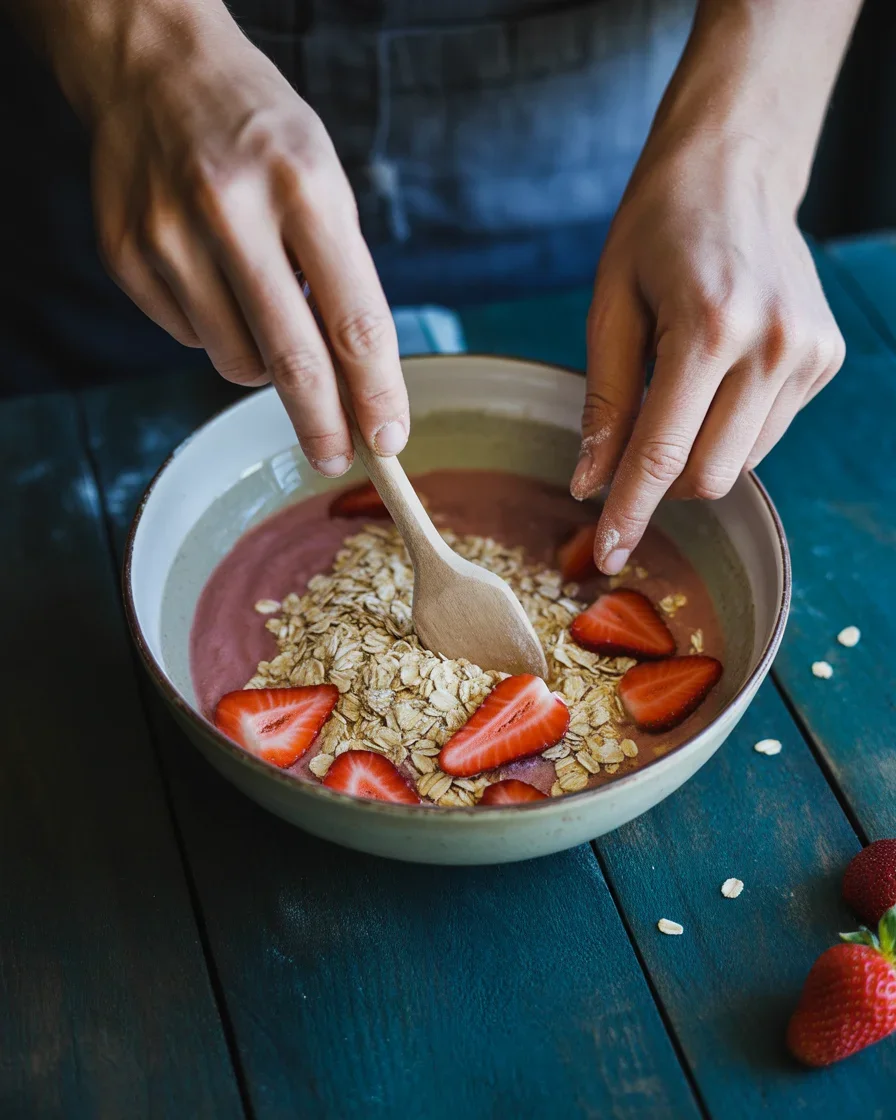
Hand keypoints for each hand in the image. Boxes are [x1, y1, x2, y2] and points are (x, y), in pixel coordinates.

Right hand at [91, 16, 407, 473]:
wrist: (152, 67)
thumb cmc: (261, 134)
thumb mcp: (323, 179)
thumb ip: (342, 277)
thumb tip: (357, 386)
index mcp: (302, 185)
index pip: (354, 320)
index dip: (377, 393)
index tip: (390, 439)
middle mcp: (231, 211)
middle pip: (292, 360)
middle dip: (323, 424)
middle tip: (335, 457)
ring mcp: (168, 236)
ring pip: (237, 361)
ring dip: (263, 361)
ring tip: (260, 299)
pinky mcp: (127, 257)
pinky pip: (189, 338)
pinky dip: (213, 327)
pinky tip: (209, 274)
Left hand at [572, 131, 844, 573]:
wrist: (737, 163)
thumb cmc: (658, 226)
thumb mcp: (611, 304)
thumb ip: (604, 400)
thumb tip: (590, 484)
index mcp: (710, 327)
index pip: (663, 453)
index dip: (631, 512)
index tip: (609, 555)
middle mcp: (773, 345)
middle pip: (711, 475)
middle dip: (664, 485)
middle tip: (630, 457)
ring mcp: (809, 353)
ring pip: (741, 461)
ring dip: (698, 453)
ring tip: (679, 386)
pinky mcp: (825, 357)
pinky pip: (766, 430)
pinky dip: (730, 425)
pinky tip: (718, 373)